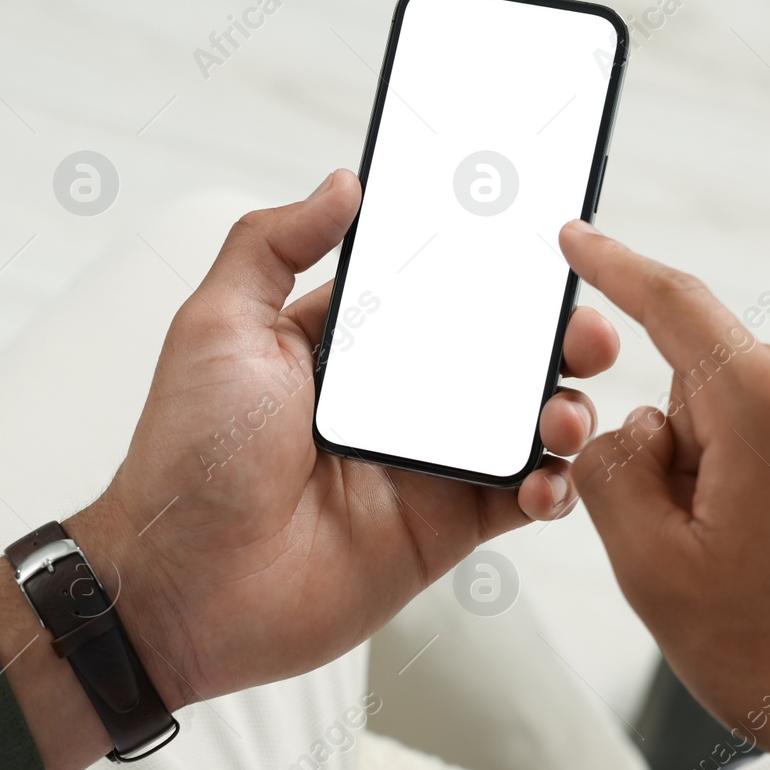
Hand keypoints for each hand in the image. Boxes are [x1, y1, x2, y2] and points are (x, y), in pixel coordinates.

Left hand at [71, 170, 618, 706]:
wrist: (184, 586)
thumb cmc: (190, 455)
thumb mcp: (218, 327)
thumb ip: (272, 244)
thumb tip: (343, 183)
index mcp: (342, 345)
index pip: (433, 290)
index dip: (488, 270)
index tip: (540, 245)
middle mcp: (390, 399)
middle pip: (495, 353)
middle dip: (551, 336)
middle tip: (586, 331)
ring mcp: (421, 464)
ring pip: (520, 422)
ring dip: (562, 407)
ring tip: (565, 411)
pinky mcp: (441, 529)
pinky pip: (518, 499)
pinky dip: (552, 486)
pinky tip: (549, 477)